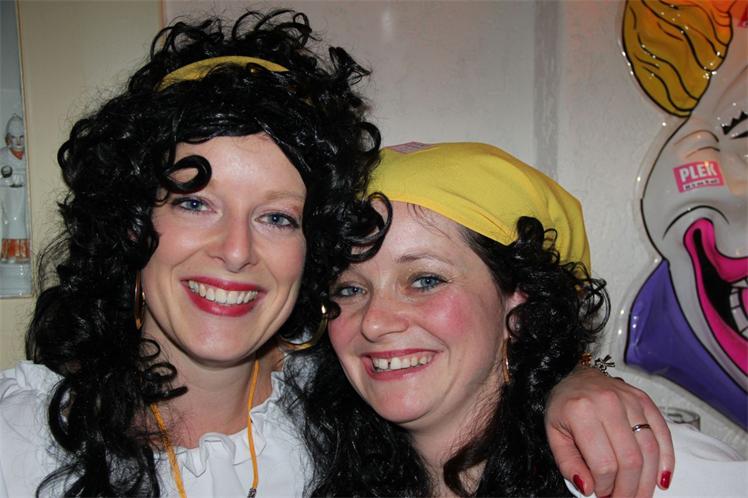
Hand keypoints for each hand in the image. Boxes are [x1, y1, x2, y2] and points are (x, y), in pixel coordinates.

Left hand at [545, 366, 673, 496]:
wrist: (574, 375)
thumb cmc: (564, 405)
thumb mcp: (554, 434)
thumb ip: (568, 463)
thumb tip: (588, 488)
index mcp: (581, 412)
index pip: (604, 463)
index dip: (606, 486)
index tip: (602, 493)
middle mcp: (608, 403)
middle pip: (631, 460)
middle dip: (629, 489)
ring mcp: (630, 400)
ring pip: (650, 450)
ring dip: (648, 481)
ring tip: (640, 495)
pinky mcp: (644, 400)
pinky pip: (663, 433)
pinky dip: (666, 460)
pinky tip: (661, 479)